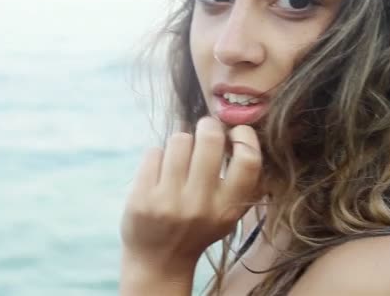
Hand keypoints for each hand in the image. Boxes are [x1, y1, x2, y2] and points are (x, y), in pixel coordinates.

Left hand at [120, 116, 263, 277]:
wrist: (158, 262)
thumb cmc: (197, 230)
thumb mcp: (227, 215)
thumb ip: (239, 182)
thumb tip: (239, 131)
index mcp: (228, 208)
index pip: (248, 161)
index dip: (245, 137)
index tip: (236, 132)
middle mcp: (200, 205)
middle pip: (210, 140)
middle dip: (208, 126)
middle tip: (206, 129)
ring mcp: (168, 201)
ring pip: (179, 140)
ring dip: (181, 142)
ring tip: (180, 156)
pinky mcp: (141, 198)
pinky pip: (154, 152)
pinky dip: (158, 155)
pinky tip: (159, 170)